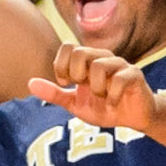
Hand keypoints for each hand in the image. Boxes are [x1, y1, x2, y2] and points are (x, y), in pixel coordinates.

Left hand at [28, 44, 157, 133]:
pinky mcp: (135, 76)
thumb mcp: (76, 104)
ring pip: (99, 66)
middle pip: (81, 52)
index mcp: (88, 61)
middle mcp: (103, 58)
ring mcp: (120, 65)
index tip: (66, 83)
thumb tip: (30, 83)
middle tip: (84, 88)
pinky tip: (113, 103)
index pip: (68, 47)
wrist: (134, 118)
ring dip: (96, 89)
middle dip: (76, 75)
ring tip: (102, 97)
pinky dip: (112, 97)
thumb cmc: (105, 107)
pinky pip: (120, 80)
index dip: (61, 66)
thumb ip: (55, 94)